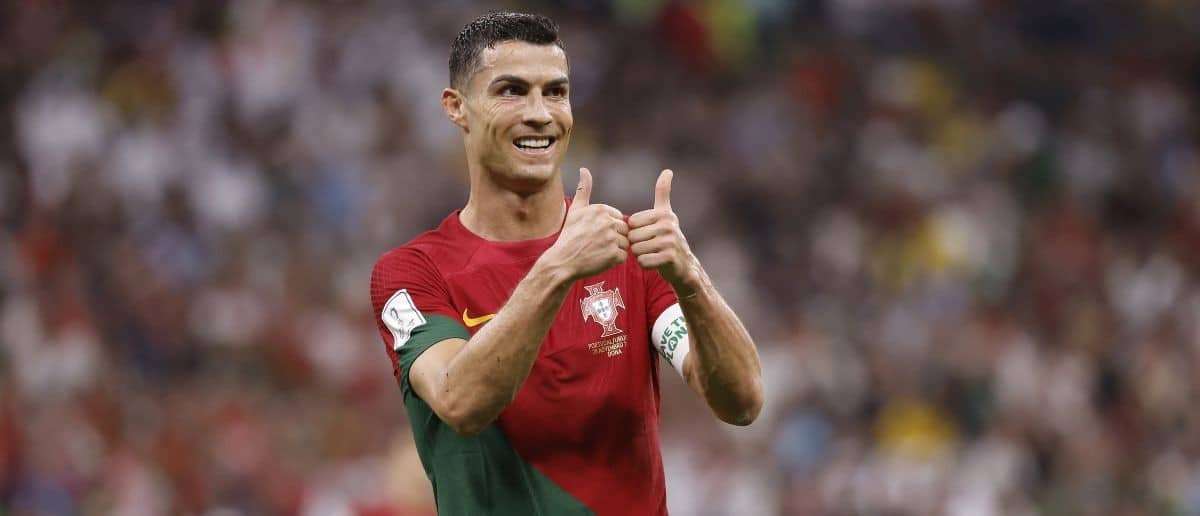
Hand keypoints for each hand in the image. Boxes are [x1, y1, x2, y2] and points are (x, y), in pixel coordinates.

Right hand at [544, 168, 629, 279]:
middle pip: (623, 230)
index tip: (595, 234)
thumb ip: (584, 189)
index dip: (608, 228)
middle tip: (596, 244)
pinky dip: (614, 260)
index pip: (618, 218)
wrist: (562, 261)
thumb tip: (584, 169)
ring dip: (615, 249)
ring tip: (598, 252)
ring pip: (624, 243)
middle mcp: (607, 222)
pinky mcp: (614, 255)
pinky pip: (623, 257)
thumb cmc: (570, 235)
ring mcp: (611, 239)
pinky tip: (600, 259)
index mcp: (601, 209)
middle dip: (613, 238)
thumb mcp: (575, 210)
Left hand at [628, 170, 699, 293]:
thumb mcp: (666, 213)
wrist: (684, 265)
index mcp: (663, 214)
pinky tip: (655, 262)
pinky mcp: (669, 257)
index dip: (636, 231)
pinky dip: (645, 264)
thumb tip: (668, 170)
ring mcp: (670, 241)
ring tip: (654, 253)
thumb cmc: (668, 238)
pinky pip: (643, 261)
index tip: (649, 234)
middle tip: (651, 246)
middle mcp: (668, 225)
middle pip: (633, 236)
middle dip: (637, 244)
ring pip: (636, 250)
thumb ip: (663, 193)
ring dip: (640, 255)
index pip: (632, 223)